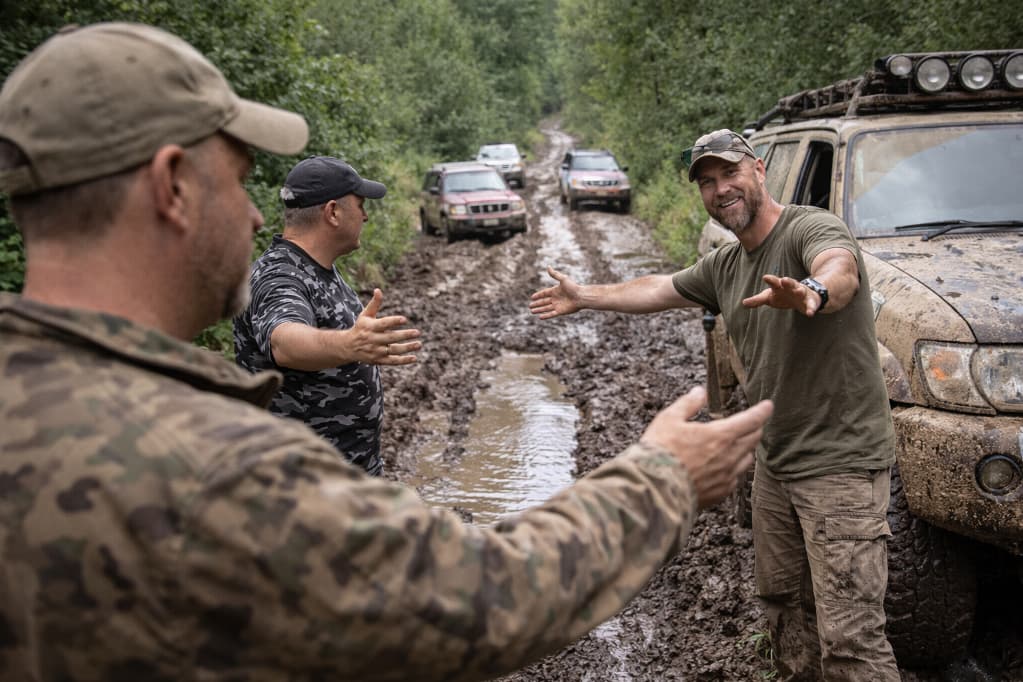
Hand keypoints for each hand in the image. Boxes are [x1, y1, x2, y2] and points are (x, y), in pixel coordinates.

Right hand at [347, 289, 421, 364]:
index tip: (404, 319)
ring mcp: (376, 351)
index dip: (394, 322)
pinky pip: (392, 361)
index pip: (383, 324)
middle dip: (404, 335)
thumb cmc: (360, 327)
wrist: (348, 347)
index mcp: (370, 327)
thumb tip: (378, 290)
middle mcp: (372, 339)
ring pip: (393, 350)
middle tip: (417, 332)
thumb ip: (374, 304)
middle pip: (390, 338)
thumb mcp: (365, 315)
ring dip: (407, 348)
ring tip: (419, 344)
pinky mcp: (378, 360)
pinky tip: (414, 358)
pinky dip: (403, 361)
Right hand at [529, 266, 582, 318]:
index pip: (544, 293)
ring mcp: (558, 305)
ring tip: (532, 311)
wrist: (581, 296)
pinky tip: (540, 317)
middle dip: (537, 304)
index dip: (538, 295)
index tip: (532, 297)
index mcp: (555, 291)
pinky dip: (546, 316)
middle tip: (530, 306)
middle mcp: (556, 298)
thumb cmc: (573, 287)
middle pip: (544, 302)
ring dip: (539, 310)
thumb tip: (548, 267)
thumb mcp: (563, 279)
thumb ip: (555, 274)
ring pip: (546, 308)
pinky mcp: (561, 311)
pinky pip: (551, 314)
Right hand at [641, 387, 771, 508]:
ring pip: (746, 460)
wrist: (655, 488)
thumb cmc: (660, 451)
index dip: (762, 411)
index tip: (768, 406)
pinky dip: (734, 468)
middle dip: (755, 428)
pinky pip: (735, 478)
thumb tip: (699, 392)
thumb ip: (688, 404)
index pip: (750, 420)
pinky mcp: (720, 493)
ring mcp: (726, 477)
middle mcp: (729, 456)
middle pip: (753, 439)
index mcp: (720, 435)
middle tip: (753, 423)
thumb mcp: (669, 419)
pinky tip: (725, 467)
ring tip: (739, 444)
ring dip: (745, 449)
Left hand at [742, 274, 820, 315]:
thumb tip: (743, 303)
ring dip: (801, 291)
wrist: (803, 296)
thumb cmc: (782, 295)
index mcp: (780, 286)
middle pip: (789, 283)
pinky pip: (811, 305)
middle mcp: (791, 287)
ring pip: (802, 291)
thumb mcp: (769, 297)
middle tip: (784, 280)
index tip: (765, 277)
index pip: (774, 282)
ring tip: (800, 291)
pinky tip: (810, 313)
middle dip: (787, 281)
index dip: (770, 280)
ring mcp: (802, 293)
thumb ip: (757, 300)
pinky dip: (811, 308)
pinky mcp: (810, 301)